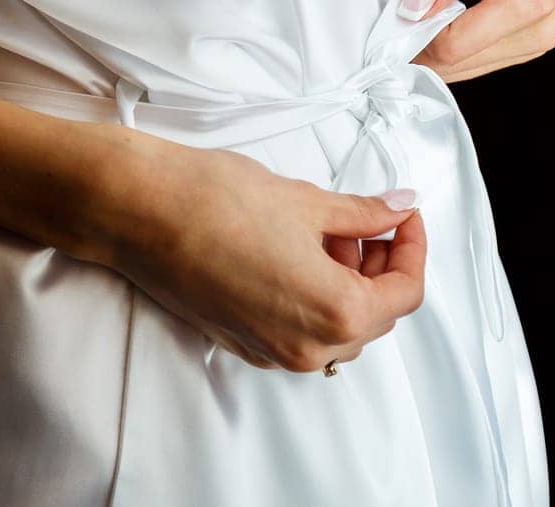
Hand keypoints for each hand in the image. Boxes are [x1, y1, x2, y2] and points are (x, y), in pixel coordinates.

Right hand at [102, 137, 426, 371]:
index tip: (404, 214)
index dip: (413, 246)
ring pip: (338, 328)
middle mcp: (309, 347)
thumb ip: (363, 214)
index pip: (404, 292)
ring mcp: (273, 352)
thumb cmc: (220, 202)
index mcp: (336, 312)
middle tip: (369, 219)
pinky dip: (315, 297)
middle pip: (375, 316)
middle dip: (380, 266)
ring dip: (348, 282)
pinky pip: (301, 332)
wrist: (142, 213)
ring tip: (328, 231)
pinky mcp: (244, 344)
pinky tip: (300, 253)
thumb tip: (399, 208)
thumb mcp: (308, 201)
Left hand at [405, 0, 554, 81]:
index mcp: (533, 0)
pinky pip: (477, 49)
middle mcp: (541, 30)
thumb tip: (411, 12)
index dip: (408, 32)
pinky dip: (450, 29)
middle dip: (418, 34)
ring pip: (464, 63)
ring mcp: (539, 37)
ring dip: (433, 32)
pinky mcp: (531, 33)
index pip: (451, 47)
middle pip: (456, 62)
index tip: (381, 6)